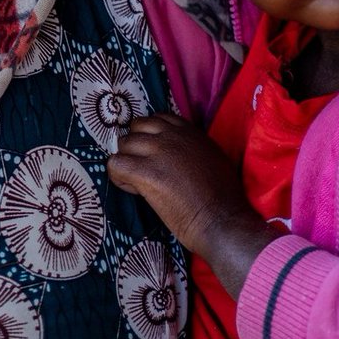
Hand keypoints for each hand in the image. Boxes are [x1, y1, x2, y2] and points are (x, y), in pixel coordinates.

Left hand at [108, 113, 276, 296]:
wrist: (221, 219)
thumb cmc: (223, 196)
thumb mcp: (212, 156)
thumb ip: (192, 147)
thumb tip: (179, 152)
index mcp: (188, 131)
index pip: (157, 118)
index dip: (150, 136)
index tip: (154, 154)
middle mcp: (170, 136)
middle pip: (136, 128)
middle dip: (135, 147)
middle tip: (142, 168)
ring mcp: (157, 152)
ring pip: (124, 145)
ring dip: (126, 161)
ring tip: (136, 181)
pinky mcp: (145, 172)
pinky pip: (116, 165)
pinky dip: (119, 177)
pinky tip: (132, 189)